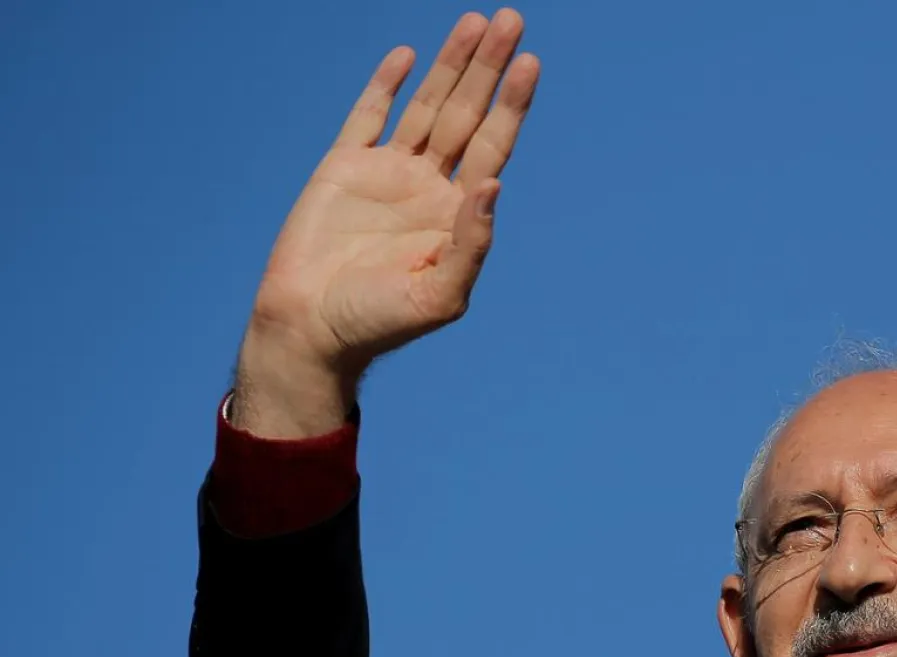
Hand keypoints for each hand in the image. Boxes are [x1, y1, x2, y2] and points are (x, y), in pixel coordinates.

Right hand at [233, 9, 538, 435]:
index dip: (512, 105)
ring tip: (475, 22)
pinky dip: (387, 85)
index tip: (529, 63)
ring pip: (427, 106)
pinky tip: (408, 56)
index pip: (494, 147)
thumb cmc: (378, 323)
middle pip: (468, 114)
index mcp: (457, 215)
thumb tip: (494, 185)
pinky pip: (369, 116)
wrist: (310, 330)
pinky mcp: (344, 168)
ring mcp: (388, 175)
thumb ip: (472, 243)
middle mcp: (429, 188)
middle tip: (511, 19)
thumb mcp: (439, 294)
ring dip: (451, 65)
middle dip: (489, 68)